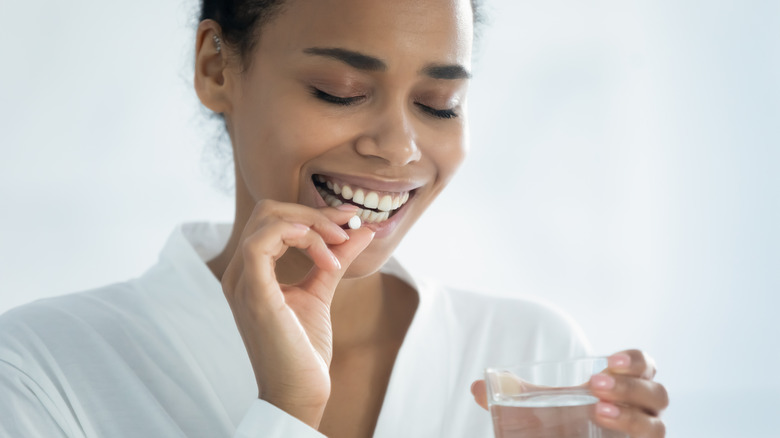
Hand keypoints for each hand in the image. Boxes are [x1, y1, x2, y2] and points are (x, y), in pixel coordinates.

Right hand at [220, 200, 373, 427]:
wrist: (298, 391)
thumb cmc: (304, 348)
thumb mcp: (321, 290)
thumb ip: (336, 258)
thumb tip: (362, 230)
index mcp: (251, 271)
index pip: (273, 219)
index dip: (313, 211)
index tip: (350, 219)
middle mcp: (240, 273)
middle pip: (268, 211)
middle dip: (313, 212)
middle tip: (348, 227)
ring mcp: (242, 283)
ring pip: (266, 220)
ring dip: (311, 223)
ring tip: (339, 245)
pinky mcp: (253, 295)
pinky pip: (259, 245)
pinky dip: (292, 234)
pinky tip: (322, 245)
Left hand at [470, 350, 668, 437]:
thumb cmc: (559, 426)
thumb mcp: (537, 408)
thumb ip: (510, 395)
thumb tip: (476, 386)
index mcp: (624, 387)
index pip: (647, 366)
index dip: (636, 361)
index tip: (607, 362)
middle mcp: (643, 412)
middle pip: (658, 394)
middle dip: (630, 388)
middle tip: (596, 386)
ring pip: (657, 428)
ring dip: (632, 417)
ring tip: (599, 411)